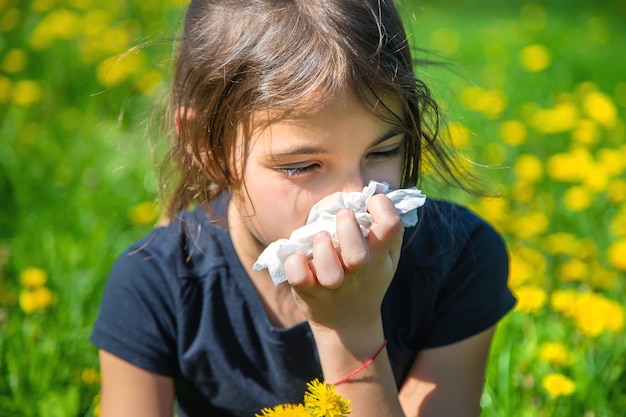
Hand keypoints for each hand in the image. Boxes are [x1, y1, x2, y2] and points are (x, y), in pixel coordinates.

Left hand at [283, 194, 404, 331]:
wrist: (349, 322)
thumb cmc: (368, 279)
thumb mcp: (387, 258)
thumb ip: (387, 230)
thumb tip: (377, 192)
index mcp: (380, 257)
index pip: (391, 227)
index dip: (382, 207)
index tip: (370, 203)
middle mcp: (359, 273)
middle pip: (357, 254)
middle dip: (347, 228)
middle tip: (342, 216)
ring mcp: (333, 286)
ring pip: (329, 271)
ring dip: (322, 248)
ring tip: (320, 237)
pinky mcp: (309, 293)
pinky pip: (298, 277)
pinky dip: (295, 263)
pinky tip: (299, 256)